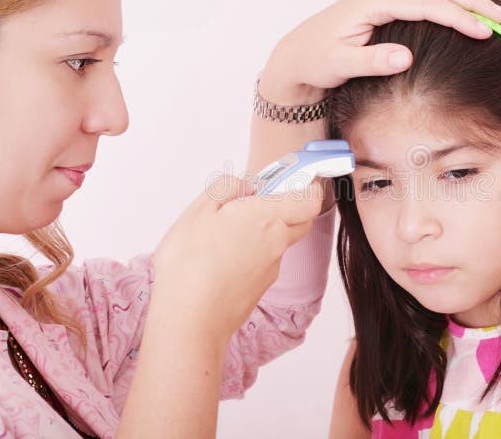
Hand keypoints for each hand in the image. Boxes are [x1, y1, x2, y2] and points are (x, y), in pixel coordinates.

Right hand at [150, 175, 323, 338]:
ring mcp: (271, 269)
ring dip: (265, 232)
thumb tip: (246, 183)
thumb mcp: (199, 210)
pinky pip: (264, 262)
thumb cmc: (190, 264)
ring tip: (226, 233)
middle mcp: (277, 243)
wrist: (190, 321)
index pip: (310, 200)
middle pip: (300, 220)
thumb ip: (226, 188)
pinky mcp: (261, 288)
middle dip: (289, 207)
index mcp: (268, 218)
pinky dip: (252, 254)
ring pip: (279, 242)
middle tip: (255, 201)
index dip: (306, 187)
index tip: (290, 180)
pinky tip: (222, 259)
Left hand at [259, 0, 500, 103]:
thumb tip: (405, 58)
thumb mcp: (340, 65)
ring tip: (498, 2)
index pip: (426, 4)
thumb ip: (372, 61)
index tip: (484, 33)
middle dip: (473, 0)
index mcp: (372, 1)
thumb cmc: (317, 60)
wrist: (298, 54)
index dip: (458, 17)